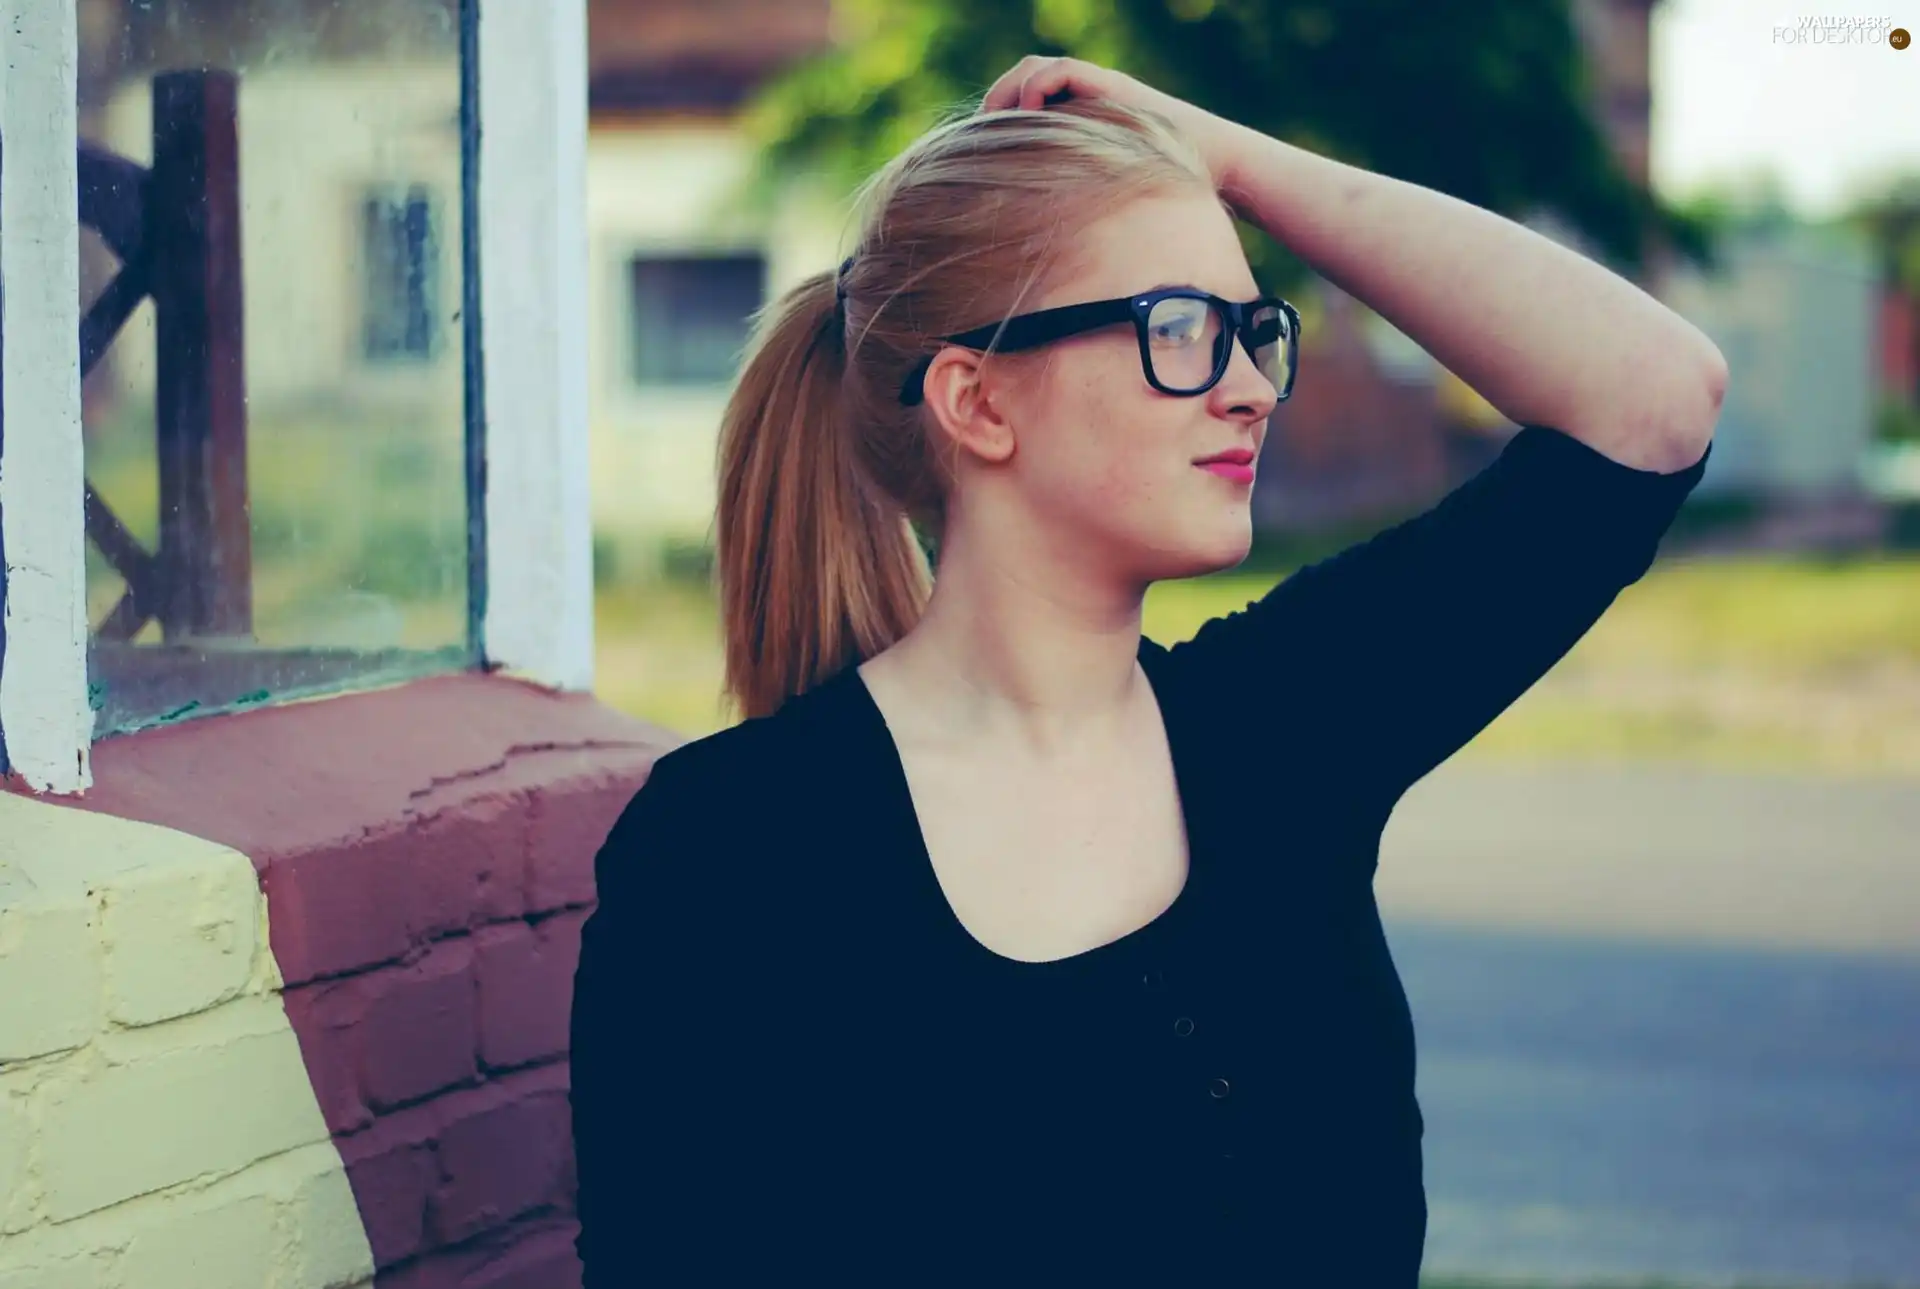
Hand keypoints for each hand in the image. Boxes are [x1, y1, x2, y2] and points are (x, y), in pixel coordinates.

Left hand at [978, 56, 1246, 193]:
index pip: (1022, 104)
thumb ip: (1080, 208)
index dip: (997, 121)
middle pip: (1020, 81)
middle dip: (994, 103)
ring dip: (1008, 91)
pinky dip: (1037, 88)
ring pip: (1034, 69)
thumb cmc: (1171, 193)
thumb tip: (1041, 252)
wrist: (1218, 165)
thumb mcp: (1111, 202)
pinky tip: (1029, 117)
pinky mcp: (1111, 86)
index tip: (978, 151)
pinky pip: (1061, 71)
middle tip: (977, 133)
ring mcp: (1098, 89)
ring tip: (995, 120)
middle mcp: (1084, 99)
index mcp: (1078, 122)